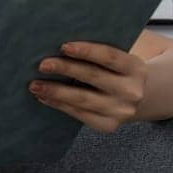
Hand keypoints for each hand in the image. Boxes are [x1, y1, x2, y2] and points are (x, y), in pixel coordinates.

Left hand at [28, 41, 145, 133]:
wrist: (137, 99)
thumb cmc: (118, 72)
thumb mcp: (119, 61)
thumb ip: (98, 55)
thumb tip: (60, 48)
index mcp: (135, 68)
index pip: (110, 57)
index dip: (87, 51)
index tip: (63, 46)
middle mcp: (131, 91)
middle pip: (94, 77)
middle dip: (66, 69)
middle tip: (43, 65)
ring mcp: (121, 111)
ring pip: (83, 99)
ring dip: (56, 91)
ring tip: (36, 85)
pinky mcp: (108, 125)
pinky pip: (79, 114)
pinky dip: (59, 104)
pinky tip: (45, 97)